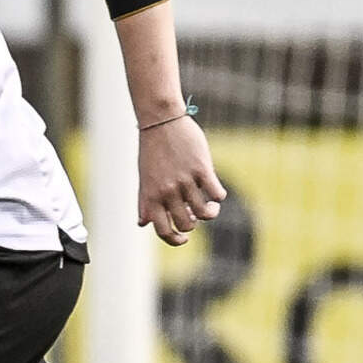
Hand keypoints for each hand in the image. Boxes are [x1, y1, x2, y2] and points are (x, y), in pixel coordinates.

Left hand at [138, 114, 227, 245]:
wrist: (160, 123)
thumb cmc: (152, 152)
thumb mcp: (144, 178)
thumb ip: (145, 202)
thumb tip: (142, 224)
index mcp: (151, 197)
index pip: (162, 230)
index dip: (175, 239)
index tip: (184, 238)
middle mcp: (167, 192)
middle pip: (187, 224)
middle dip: (194, 223)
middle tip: (195, 211)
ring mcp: (184, 181)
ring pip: (204, 213)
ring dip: (211, 212)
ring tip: (211, 205)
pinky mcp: (201, 169)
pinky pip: (217, 193)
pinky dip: (220, 196)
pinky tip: (216, 191)